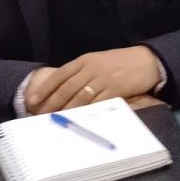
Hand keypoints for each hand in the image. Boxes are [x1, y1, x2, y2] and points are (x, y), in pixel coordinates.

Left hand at [27, 46, 162, 114]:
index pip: (61, 74)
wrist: (146, 60)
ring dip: (66, 110)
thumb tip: (63, 91)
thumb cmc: (121, 62)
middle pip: (67, 87)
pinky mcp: (115, 89)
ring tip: (56, 120)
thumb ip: (83, 73)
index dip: (46, 87)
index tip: (33, 100)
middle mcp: (91, 68)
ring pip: (79, 97)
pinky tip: (78, 119)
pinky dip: (86, 112)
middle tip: (41, 115)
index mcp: (85, 60)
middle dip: (52, 102)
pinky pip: (97, 102)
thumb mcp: (99, 62)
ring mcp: (103, 78)